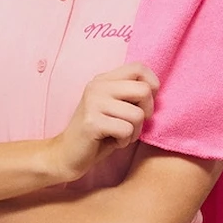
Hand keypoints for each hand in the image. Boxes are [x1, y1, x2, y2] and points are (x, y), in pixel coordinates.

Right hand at [50, 63, 159, 181]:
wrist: (67, 154)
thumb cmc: (99, 133)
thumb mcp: (115, 107)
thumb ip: (130, 94)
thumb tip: (155, 90)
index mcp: (103, 80)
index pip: (139, 67)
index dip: (152, 85)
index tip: (143, 103)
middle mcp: (97, 86)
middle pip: (144, 90)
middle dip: (147, 112)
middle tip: (132, 123)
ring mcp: (92, 103)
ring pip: (137, 114)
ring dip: (134, 132)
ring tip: (120, 135)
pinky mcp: (92, 122)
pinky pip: (126, 130)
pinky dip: (124, 141)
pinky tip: (112, 142)